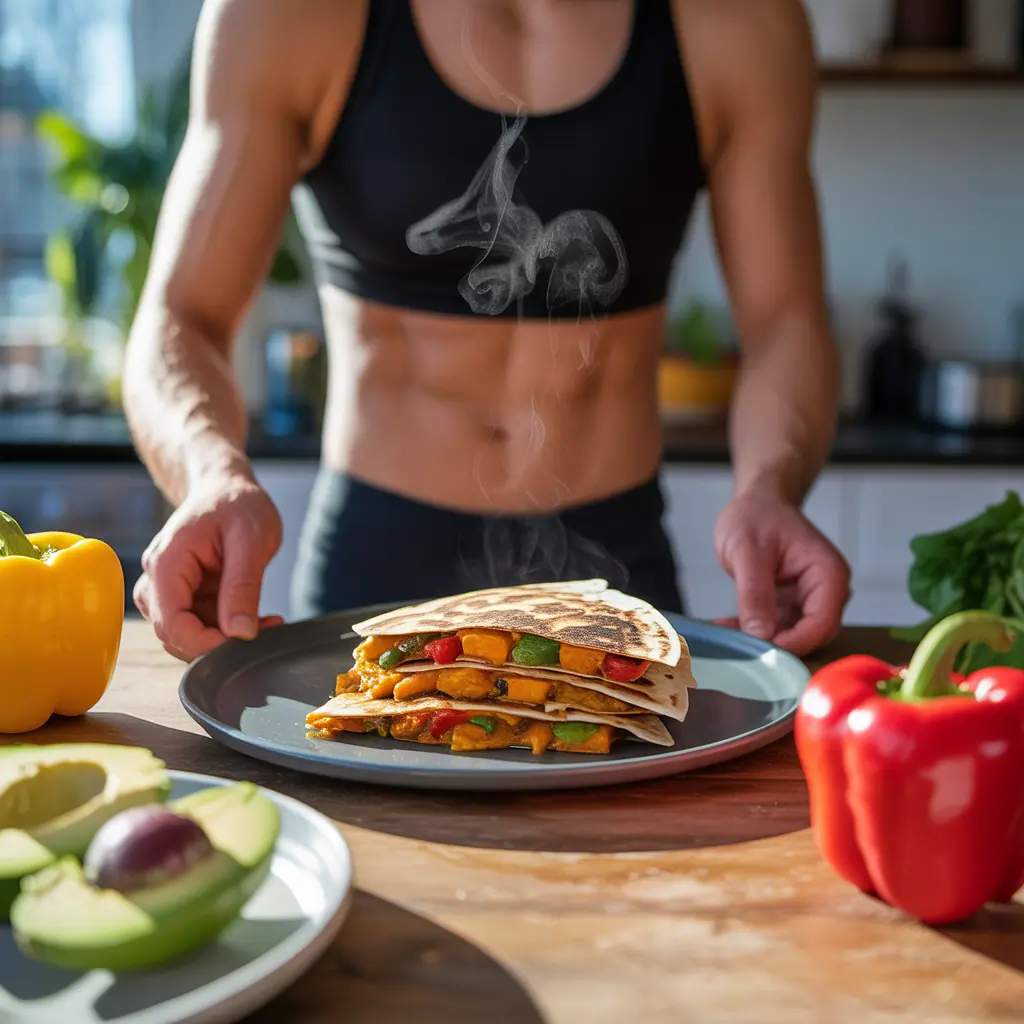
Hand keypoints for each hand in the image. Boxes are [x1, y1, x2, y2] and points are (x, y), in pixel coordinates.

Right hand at [134, 474, 284, 661]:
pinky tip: (259, 616)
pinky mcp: (185, 596)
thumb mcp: (250, 540)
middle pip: (175, 635)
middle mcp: (156, 580)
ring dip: (226, 637)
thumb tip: (240, 634)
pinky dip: (229, 629)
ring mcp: (168, 590)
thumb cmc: (237, 505)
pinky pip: (201, 625)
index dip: (204, 643)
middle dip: (219, 642)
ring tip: (268, 620)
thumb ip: (243, 587)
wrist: (226, 488)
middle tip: (267, 627)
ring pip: (188, 635)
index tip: (243, 641)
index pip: (171, 624)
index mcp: (166, 563)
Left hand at [712, 492, 850, 656]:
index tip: (761, 651)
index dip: (793, 643)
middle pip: (811, 636)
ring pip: (792, 636)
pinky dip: (753, 630)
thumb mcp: (747, 551)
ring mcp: (809, 600)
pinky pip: (776, 628)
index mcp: (828, 574)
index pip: (821, 624)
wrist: (756, 502)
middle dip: (776, 645)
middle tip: (739, 648)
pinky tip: (727, 626)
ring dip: (761, 640)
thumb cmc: (756, 515)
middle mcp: (826, 591)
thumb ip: (755, 593)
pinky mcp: (791, 605)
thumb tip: (760, 635)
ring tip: (726, 634)